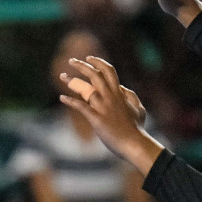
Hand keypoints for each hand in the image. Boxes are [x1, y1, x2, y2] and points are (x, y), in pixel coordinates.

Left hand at [61, 57, 165, 175]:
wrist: (134, 143)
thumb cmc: (137, 128)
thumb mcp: (139, 109)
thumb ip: (131, 96)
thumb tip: (122, 88)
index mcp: (119, 93)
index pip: (108, 71)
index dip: (98, 62)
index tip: (89, 58)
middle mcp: (110, 97)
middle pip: (95, 74)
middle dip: (81, 65)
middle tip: (71, 61)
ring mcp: (103, 107)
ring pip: (85, 88)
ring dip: (71, 81)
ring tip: (61, 76)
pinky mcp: (96, 119)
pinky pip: (80, 107)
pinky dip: (70, 101)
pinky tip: (61, 97)